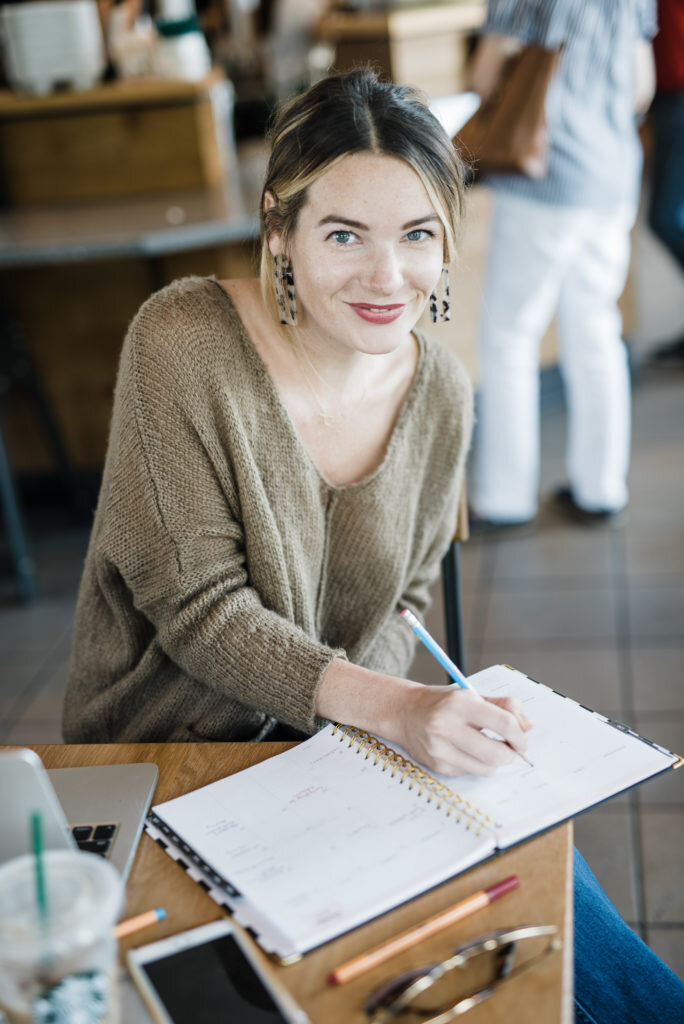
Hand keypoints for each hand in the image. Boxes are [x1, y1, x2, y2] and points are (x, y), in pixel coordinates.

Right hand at [395, 685, 531, 776]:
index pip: (503, 723)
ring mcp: (440, 749)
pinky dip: (476, 764)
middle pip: (496, 754)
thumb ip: (503, 706)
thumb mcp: (471, 695)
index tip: (522, 739)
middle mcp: (446, 727)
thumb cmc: (442, 702)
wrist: (404, 713)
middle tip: (510, 748)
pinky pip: (470, 772)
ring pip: (486, 768)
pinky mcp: (437, 766)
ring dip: (494, 761)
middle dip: (510, 754)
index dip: (520, 735)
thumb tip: (528, 726)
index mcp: (459, 703)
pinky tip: (466, 750)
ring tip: (487, 747)